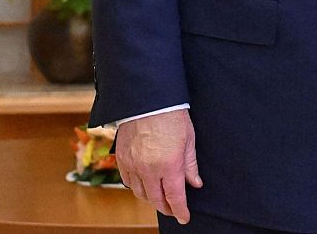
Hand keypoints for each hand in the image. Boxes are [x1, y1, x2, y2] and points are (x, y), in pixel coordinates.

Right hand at [116, 108, 202, 223]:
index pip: (175, 197)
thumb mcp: (188, 139)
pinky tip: (144, 185)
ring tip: (160, 197)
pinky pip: (127, 181)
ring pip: (140, 192)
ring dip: (151, 198)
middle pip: (156, 199)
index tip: (184, 217)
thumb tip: (195, 183)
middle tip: (173, 210)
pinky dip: (136, 187)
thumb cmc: (171, 115)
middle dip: (166, 208)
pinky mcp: (121, 158)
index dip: (180, 210)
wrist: (147, 99)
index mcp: (169, 165)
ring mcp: (133, 164)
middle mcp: (149, 169)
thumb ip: (190, 165)